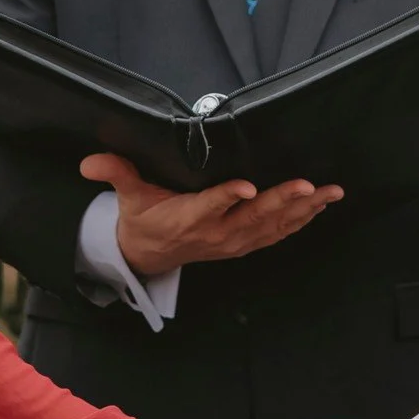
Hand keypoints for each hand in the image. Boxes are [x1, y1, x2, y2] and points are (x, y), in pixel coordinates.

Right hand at [80, 153, 343, 278]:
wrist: (149, 256)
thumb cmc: (143, 218)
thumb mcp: (127, 197)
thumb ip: (115, 173)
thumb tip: (88, 162)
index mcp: (188, 217)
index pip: (210, 206)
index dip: (228, 198)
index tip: (247, 187)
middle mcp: (216, 233)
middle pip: (252, 217)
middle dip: (282, 201)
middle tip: (308, 185)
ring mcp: (234, 242)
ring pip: (272, 226)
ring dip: (303, 210)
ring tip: (329, 193)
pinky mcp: (245, 244)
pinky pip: (277, 234)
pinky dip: (300, 221)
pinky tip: (321, 206)